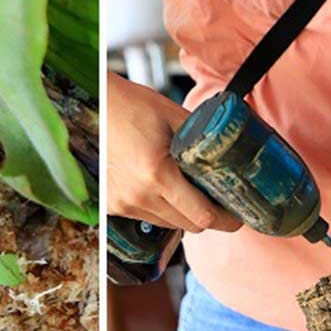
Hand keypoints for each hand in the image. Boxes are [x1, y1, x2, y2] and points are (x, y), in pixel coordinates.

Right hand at [106, 73, 240, 232]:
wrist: (93, 106)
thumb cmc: (131, 105)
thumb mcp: (175, 117)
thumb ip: (204, 140)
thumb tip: (231, 155)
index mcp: (158, 174)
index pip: (202, 216)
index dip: (226, 220)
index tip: (237, 215)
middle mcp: (138, 196)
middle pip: (188, 226)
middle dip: (208, 216)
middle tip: (219, 201)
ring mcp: (121, 204)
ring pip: (168, 224)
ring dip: (183, 213)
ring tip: (187, 190)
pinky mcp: (111, 206)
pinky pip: (146, 218)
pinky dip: (160, 208)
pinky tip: (160, 187)